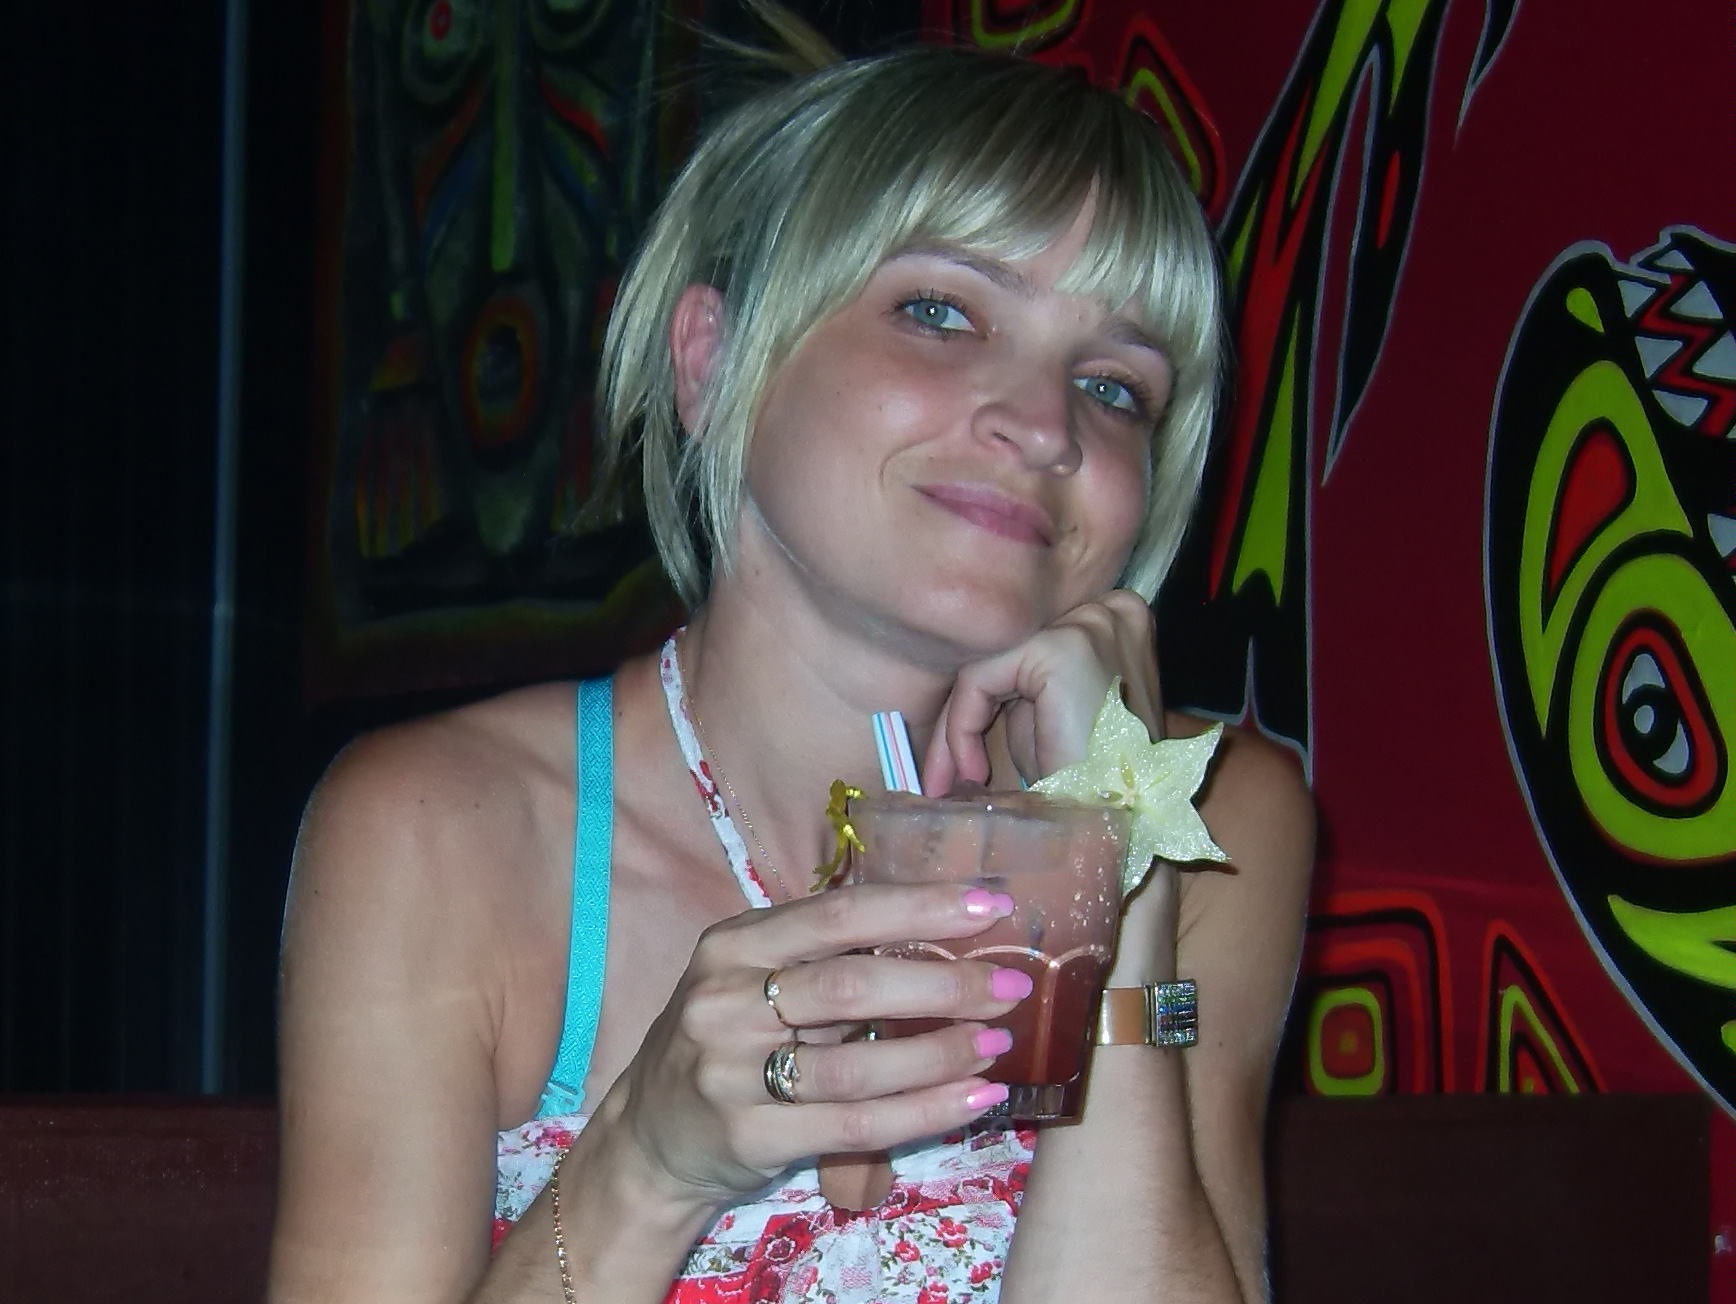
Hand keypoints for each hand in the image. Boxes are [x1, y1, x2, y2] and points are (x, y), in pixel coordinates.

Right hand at [608, 883, 1029, 1210]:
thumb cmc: (725, 1042)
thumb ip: (823, 956)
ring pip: (859, 1064)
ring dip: (942, 1053)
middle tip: (1010, 985)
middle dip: (944, 984)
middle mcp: (725, 1002)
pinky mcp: (750, 1138)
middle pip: (852, 986)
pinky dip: (926, 1111)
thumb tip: (944, 931)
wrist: (649, 1138)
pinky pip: (856, 1124)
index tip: (991, 903)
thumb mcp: (752, 980)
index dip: (919, 907)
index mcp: (734, 945)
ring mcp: (731, 1074)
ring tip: (997, 1043)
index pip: (839, 913)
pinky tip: (974, 1097)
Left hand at [923, 590, 1164, 793]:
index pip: (1026, 653)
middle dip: (963, 718)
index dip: (984, 706)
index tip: (961, 762)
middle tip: (938, 777)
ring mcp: (1088, 624)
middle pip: (1006, 656)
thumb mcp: (1058, 726)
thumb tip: (959, 704)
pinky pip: (979, 680)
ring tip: (945, 783)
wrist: (1131, 823)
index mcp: (1117, 626)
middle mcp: (1109, 612)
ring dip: (955, 730)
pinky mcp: (1061, 648)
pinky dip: (962, 728)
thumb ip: (1023, 697)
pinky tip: (973, 772)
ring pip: (985, 666)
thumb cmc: (1100, 788)